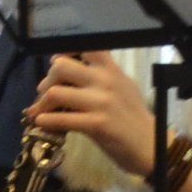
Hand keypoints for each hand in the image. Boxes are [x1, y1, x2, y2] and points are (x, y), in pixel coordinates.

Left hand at [28, 50, 152, 176]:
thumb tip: (63, 72)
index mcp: (111, 69)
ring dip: (42, 104)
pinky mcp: (97, 124)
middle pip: (60, 66)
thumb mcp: (121, 86)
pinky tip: (42, 123)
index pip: (83, 47)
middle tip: (46, 94)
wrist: (151, 144)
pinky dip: (46, 121)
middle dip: (47, 80)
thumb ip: (98, 76)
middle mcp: (105, 80)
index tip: (55, 68)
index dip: (63, 53)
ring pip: (55, 92)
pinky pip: (61, 119)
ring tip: (40, 112)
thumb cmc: (132, 116)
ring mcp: (101, 102)